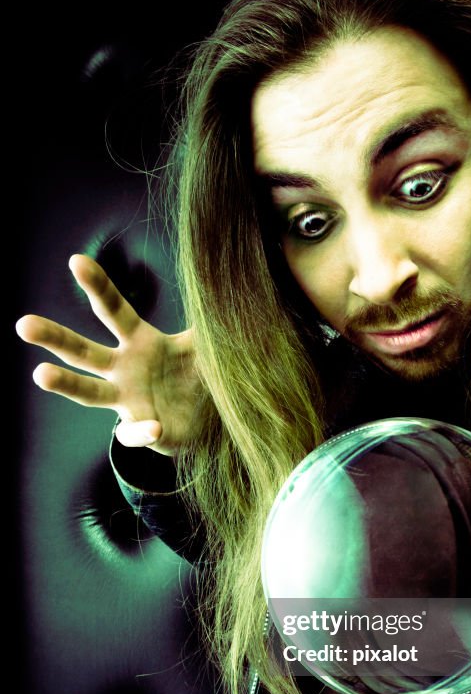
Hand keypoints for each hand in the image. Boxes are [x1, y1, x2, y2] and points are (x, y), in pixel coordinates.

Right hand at [16, 254, 200, 455]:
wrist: (206, 417)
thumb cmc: (195, 372)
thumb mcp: (205, 344)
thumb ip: (209, 321)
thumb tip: (224, 284)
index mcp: (138, 341)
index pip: (113, 310)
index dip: (98, 286)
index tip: (76, 260)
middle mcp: (122, 368)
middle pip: (82, 350)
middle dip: (54, 337)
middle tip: (23, 324)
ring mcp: (126, 401)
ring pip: (89, 392)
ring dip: (65, 384)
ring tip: (39, 374)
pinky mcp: (140, 429)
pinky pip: (133, 432)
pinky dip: (141, 431)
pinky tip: (153, 426)